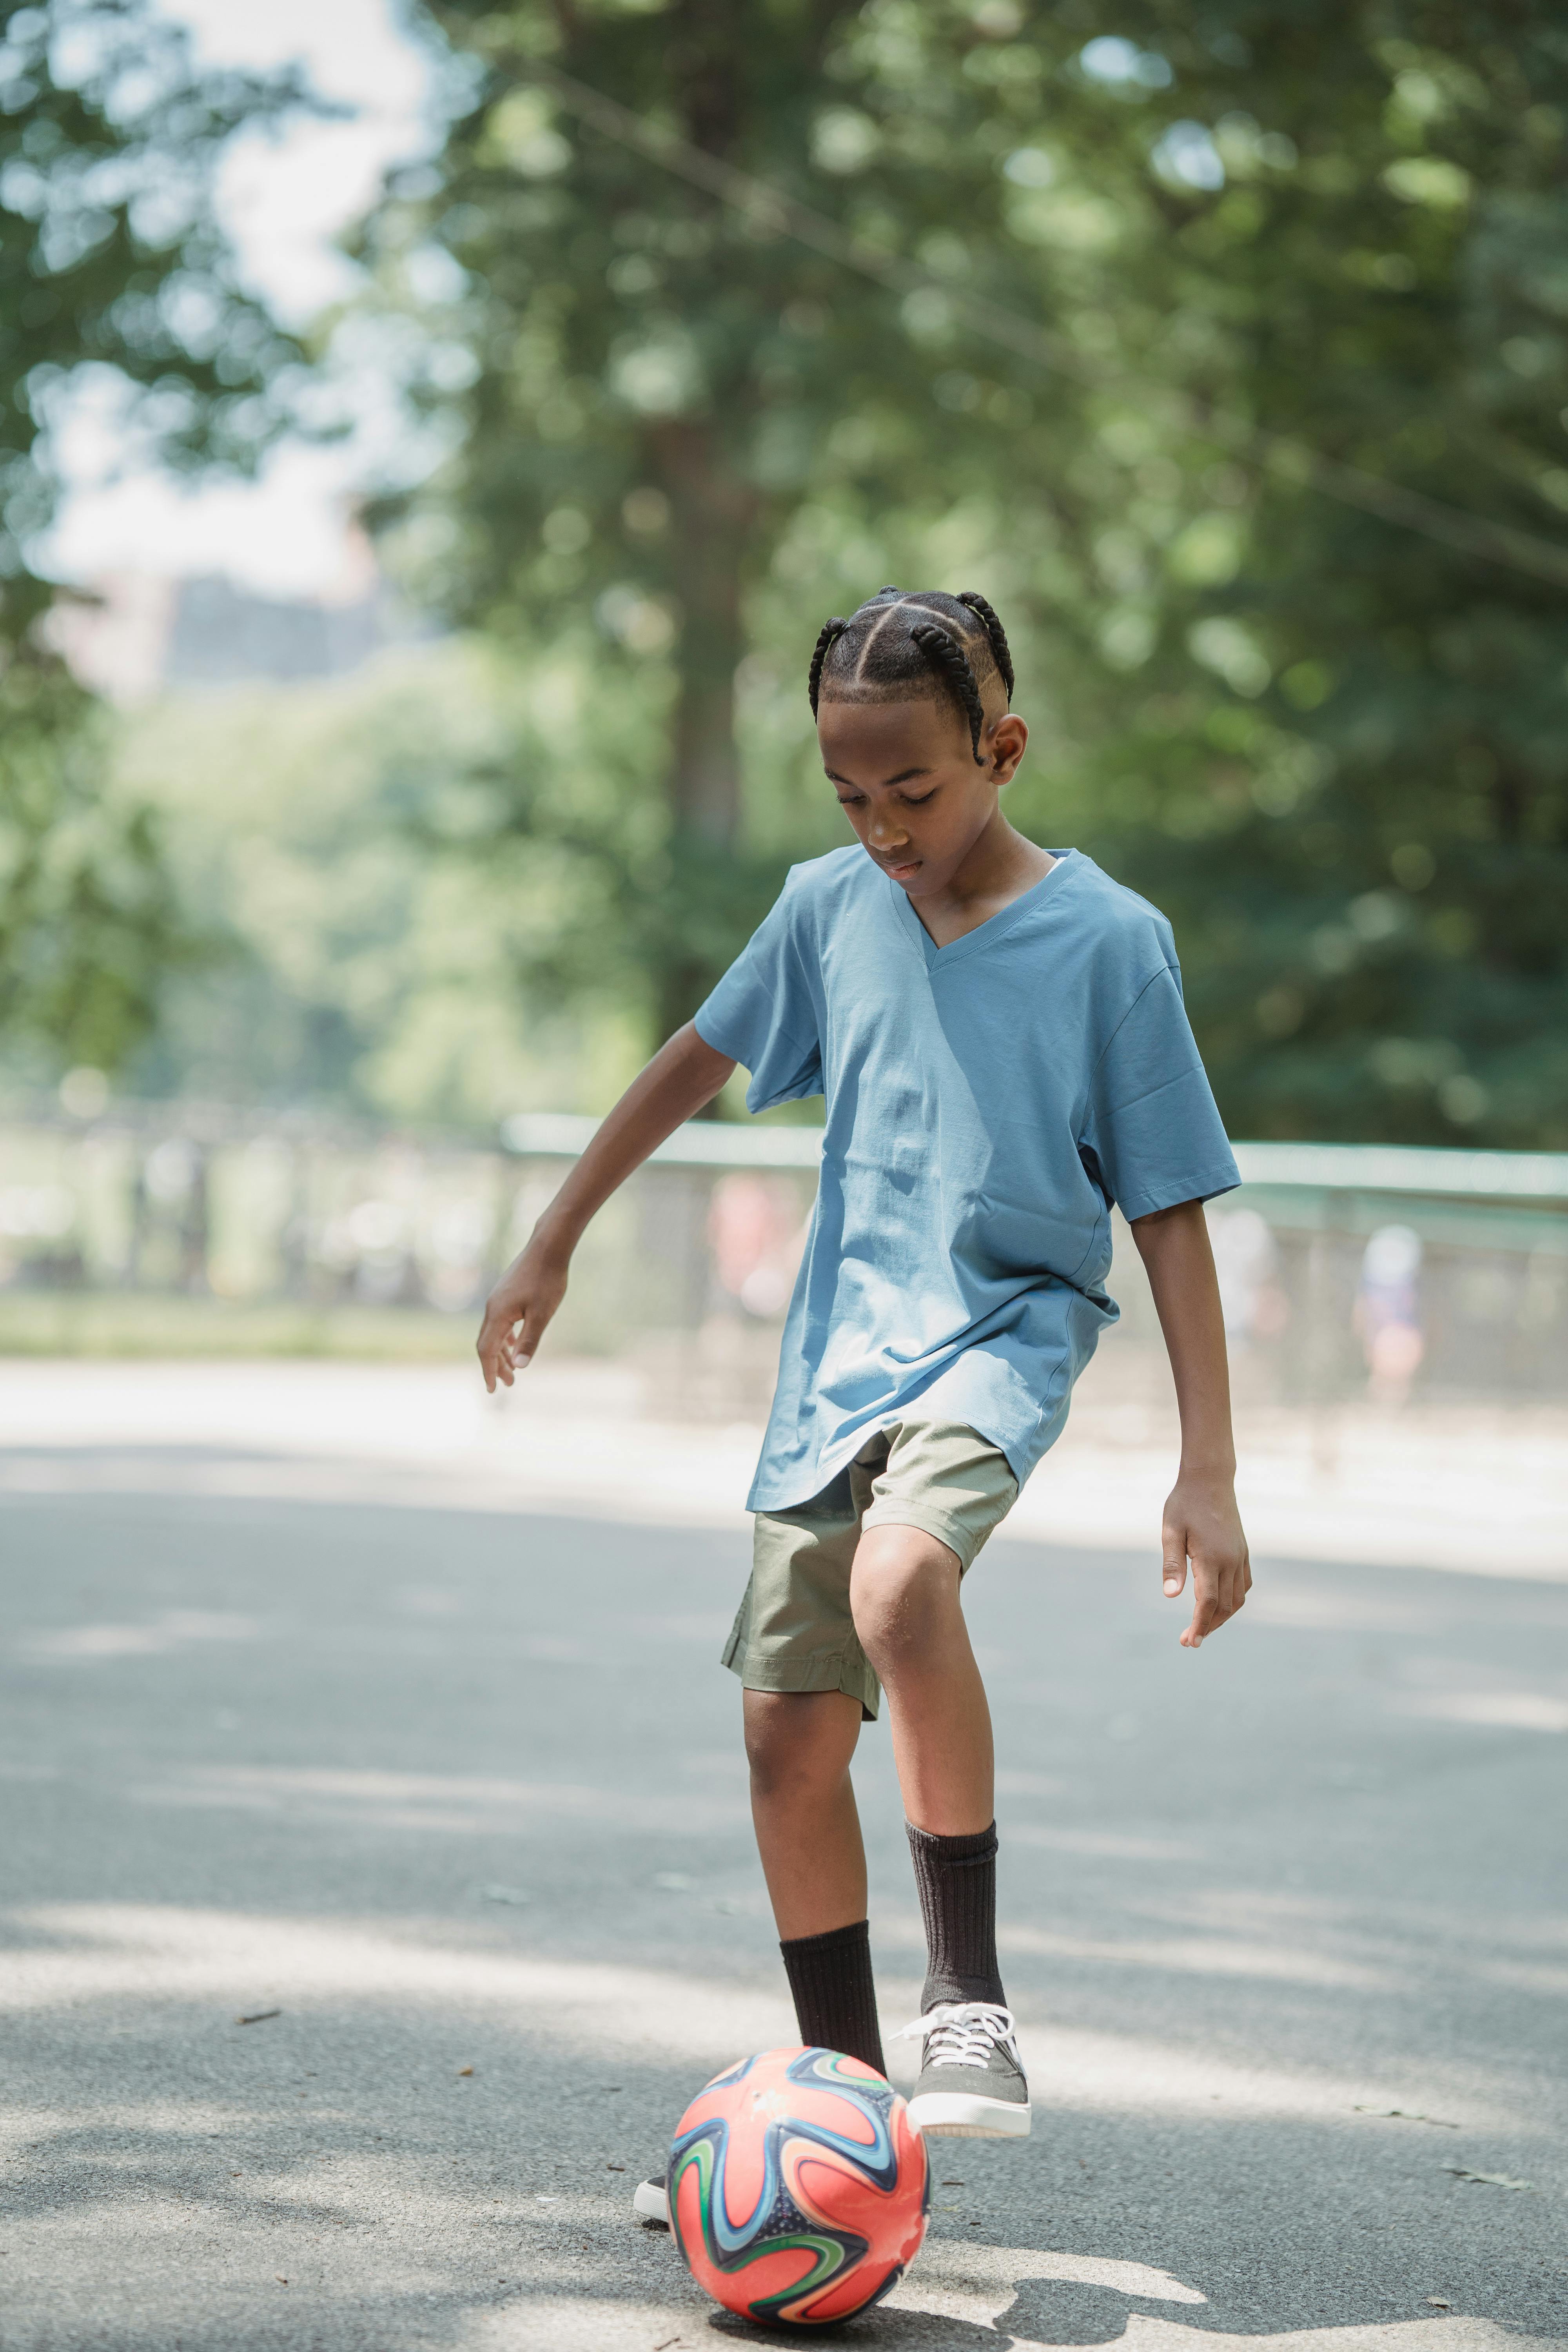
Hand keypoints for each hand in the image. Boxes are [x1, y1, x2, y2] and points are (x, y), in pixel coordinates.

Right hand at [476, 1236, 567, 1391]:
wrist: (549, 1247)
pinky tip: (514, 1344)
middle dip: (496, 1366)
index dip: (489, 1371)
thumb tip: (520, 1366)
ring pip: (494, 1333)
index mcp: (498, 1314)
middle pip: (487, 1344)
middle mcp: (492, 1307)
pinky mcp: (506, 1294)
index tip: (493, 1389)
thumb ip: (530, 1340)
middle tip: (508, 1384)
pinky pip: (500, 1322)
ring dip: (501, 1353)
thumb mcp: (542, 1313)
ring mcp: (498, 1299)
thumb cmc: (548, 1279)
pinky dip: (505, 1338)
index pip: (487, 1350)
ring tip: (513, 1370)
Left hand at [1161, 1470, 1250, 1648]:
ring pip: (1238, 1599)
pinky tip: (1220, 1604)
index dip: (1199, 1626)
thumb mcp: (1171, 1531)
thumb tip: (1170, 1596)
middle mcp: (1231, 1560)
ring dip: (1222, 1616)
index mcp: (1211, 1557)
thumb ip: (1172, 1564)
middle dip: (1208, 1626)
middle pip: (1224, 1607)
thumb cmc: (1184, 1504)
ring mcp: (1240, 1556)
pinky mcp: (1243, 1551)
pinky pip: (1244, 1585)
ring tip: (1202, 1626)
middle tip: (1189, 1640)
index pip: (1208, 1602)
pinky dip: (1234, 1601)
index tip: (1188, 1643)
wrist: (1209, 1479)